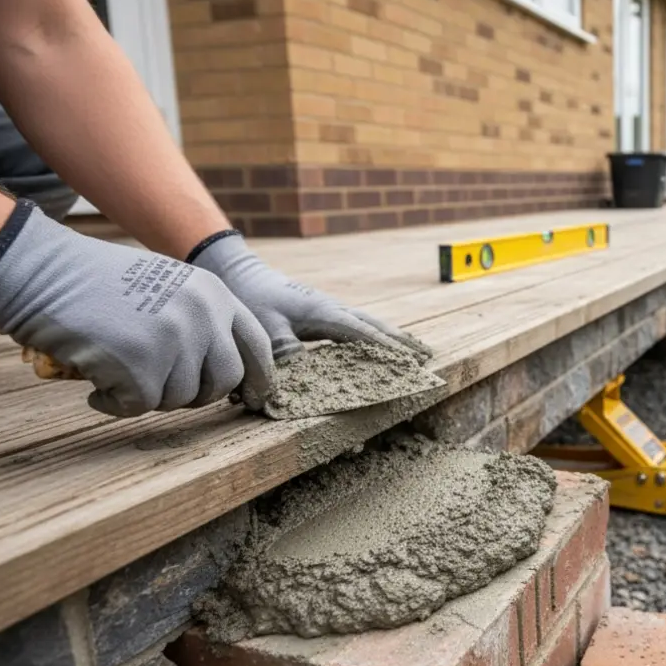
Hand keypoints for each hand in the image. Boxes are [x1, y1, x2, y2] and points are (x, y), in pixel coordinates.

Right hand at [0, 202, 273, 415]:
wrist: (45, 273)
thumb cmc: (99, 283)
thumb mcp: (170, 285)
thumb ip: (203, 319)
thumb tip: (229, 371)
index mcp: (215, 294)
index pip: (257, 345)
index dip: (259, 376)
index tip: (256, 397)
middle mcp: (203, 316)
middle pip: (225, 381)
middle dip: (198, 393)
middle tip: (162, 386)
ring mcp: (174, 342)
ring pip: (181, 398)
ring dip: (149, 394)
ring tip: (119, 366)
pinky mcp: (141, 369)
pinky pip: (139, 407)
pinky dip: (114, 403)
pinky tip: (96, 382)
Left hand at [190, 232, 432, 362]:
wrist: (239, 273)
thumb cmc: (251, 300)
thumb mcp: (263, 330)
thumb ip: (281, 359)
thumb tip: (289, 393)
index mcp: (324, 313)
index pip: (363, 335)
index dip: (387, 350)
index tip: (410, 363)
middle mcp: (332, 309)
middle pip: (375, 327)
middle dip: (402, 343)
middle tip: (427, 358)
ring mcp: (329, 308)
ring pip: (369, 324)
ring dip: (393, 337)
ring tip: (416, 350)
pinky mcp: (321, 311)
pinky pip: (357, 325)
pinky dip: (375, 334)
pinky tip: (379, 342)